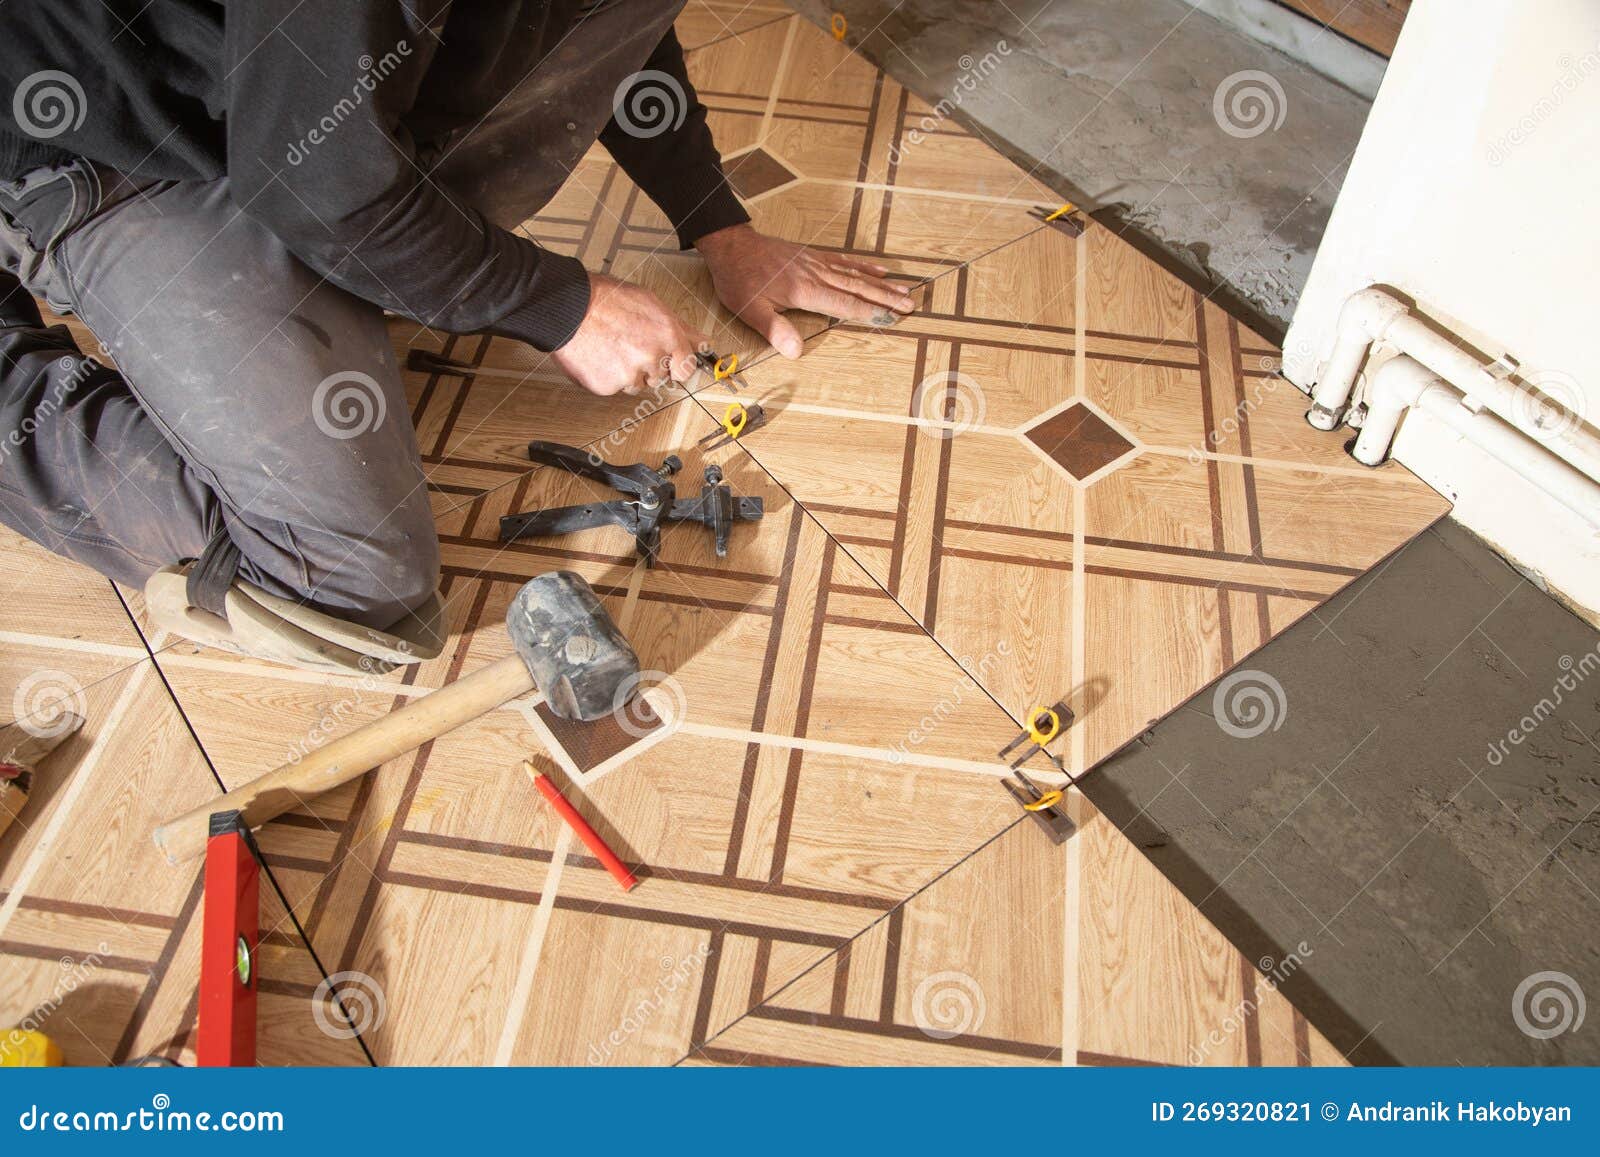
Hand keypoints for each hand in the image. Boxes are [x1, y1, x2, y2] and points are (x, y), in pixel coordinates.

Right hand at [552, 272, 707, 395]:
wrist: (566, 306)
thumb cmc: (605, 299)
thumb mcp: (651, 303)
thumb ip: (681, 328)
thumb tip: (704, 342)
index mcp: (666, 335)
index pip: (686, 368)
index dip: (676, 365)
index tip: (670, 363)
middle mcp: (651, 357)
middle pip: (660, 377)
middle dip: (649, 365)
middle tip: (629, 344)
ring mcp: (629, 374)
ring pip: (637, 384)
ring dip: (628, 372)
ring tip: (612, 347)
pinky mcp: (607, 386)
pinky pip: (614, 388)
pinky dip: (607, 376)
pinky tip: (600, 356)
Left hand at [696, 224, 914, 358]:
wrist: (732, 246)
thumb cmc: (740, 280)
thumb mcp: (751, 310)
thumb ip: (775, 330)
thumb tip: (796, 352)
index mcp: (805, 291)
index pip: (844, 304)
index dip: (869, 312)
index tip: (892, 317)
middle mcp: (816, 275)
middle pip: (857, 288)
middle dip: (885, 298)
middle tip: (910, 305)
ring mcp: (816, 263)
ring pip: (855, 274)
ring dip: (881, 284)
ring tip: (905, 290)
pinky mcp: (812, 256)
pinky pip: (844, 261)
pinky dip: (863, 266)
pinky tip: (879, 271)